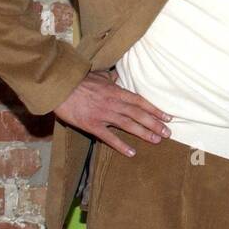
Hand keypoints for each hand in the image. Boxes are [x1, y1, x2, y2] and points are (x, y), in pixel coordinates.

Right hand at [55, 70, 171, 156]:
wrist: (60, 88)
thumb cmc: (79, 81)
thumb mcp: (99, 76)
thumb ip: (110, 79)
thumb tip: (117, 78)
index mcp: (116, 91)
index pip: (141, 102)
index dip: (155, 110)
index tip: (167, 117)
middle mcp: (114, 103)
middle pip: (139, 115)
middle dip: (155, 124)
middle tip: (168, 133)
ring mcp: (103, 115)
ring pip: (128, 125)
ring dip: (144, 133)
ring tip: (157, 140)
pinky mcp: (92, 125)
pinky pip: (108, 137)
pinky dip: (121, 145)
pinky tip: (131, 152)